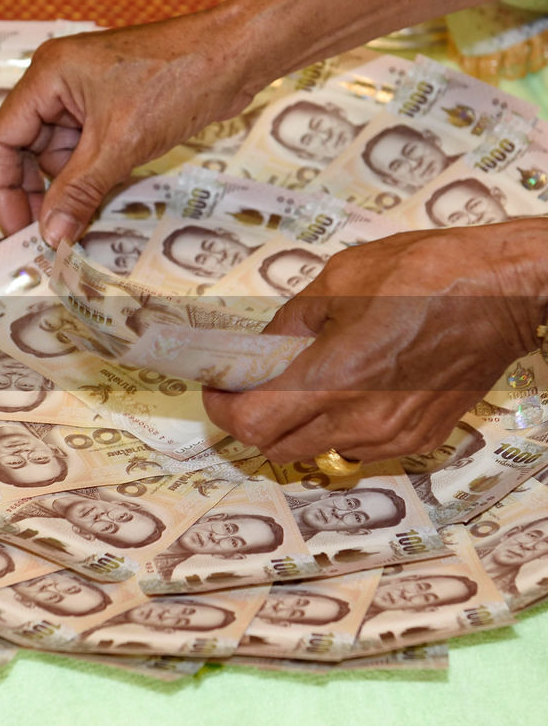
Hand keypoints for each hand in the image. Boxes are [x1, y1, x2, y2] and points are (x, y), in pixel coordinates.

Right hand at [0, 10, 261, 246]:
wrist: (236, 54)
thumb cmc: (177, 81)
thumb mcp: (119, 145)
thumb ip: (77, 192)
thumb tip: (49, 236)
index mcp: (47, 76)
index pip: (2, 139)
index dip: (2, 188)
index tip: (16, 228)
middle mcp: (57, 82)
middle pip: (25, 148)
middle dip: (36, 192)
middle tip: (48, 234)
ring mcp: (84, 94)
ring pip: (57, 154)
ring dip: (68, 187)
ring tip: (80, 219)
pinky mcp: (110, 107)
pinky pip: (85, 150)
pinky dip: (90, 176)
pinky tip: (101, 199)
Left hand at [202, 221, 547, 463]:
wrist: (507, 291)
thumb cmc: (428, 274)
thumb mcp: (338, 281)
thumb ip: (288, 324)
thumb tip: (260, 348)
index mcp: (334, 379)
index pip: (252, 425)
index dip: (223, 410)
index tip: (218, 388)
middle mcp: (361, 419)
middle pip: (276, 447)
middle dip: (253, 420)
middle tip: (250, 387)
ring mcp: (392, 436)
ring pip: (316, 450)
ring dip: (295, 425)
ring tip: (302, 382)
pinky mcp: (418, 438)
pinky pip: (357, 447)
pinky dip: (337, 426)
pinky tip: (348, 389)